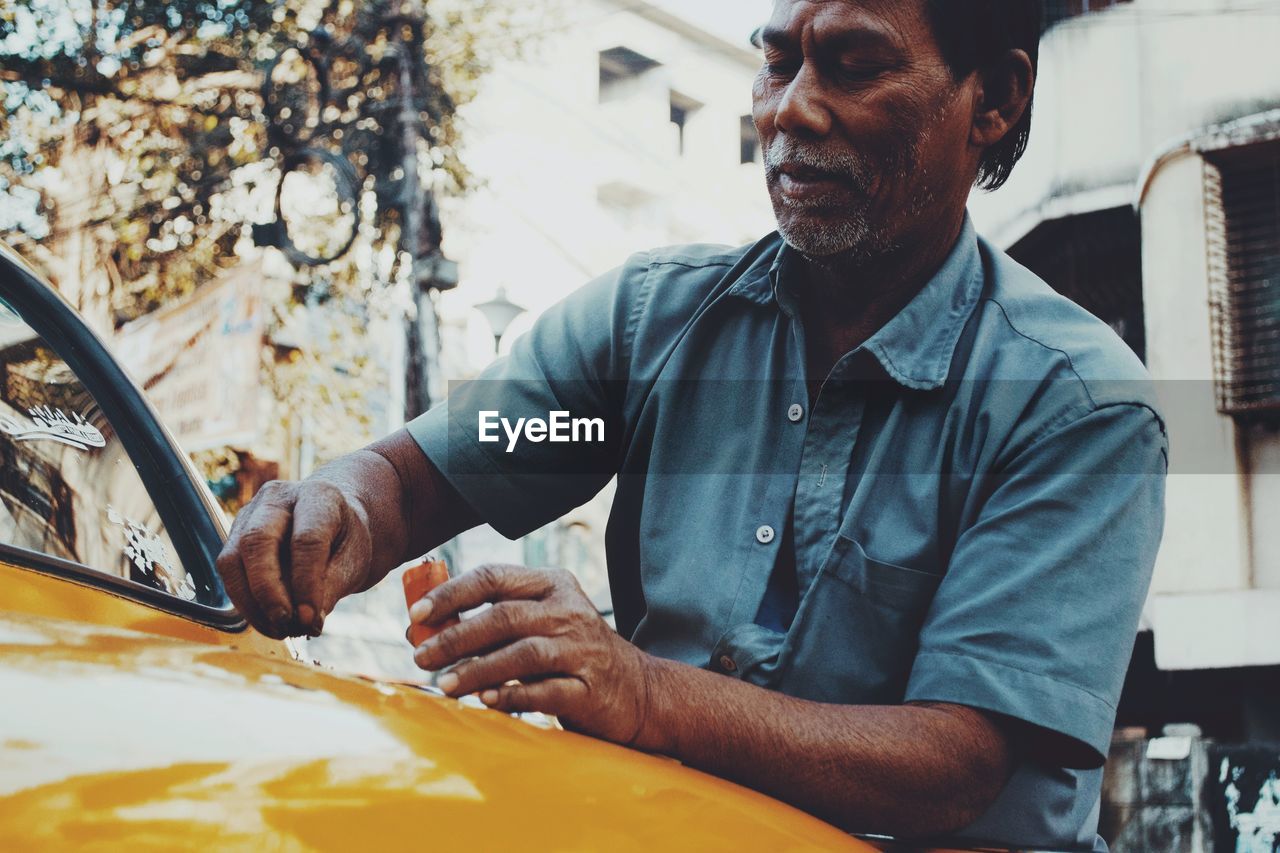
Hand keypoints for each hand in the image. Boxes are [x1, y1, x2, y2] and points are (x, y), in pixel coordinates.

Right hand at [215, 479, 372, 638]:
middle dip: (268, 591)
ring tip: (279, 630)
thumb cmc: (344, 540)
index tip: (311, 621)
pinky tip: (267, 621)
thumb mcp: (354, 560)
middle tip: (286, 625)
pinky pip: (227, 571)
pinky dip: (244, 602)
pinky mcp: (234, 534)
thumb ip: (333, 586)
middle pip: (258, 541)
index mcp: (319, 496)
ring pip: (233, 559)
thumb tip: (306, 621)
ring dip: (251, 603)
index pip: (306, 540)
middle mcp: (278, 497)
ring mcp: (249, 513)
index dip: (306, 584)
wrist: (330, 519)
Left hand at [409, 564, 655, 747]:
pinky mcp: (590, 689)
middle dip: (456, 636)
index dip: (451, 593)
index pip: (494, 577)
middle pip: (504, 617)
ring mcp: (583, 650)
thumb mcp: (540, 623)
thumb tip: (424, 627)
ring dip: (477, 669)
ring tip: (445, 684)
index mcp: (552, 585)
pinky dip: (513, 696)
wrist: (639, 691)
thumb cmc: (572, 654)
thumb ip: (492, 620)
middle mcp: (569, 611)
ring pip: (522, 653)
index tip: (417, 614)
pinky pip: (546, 691)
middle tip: (422, 656)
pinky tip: (487, 701)